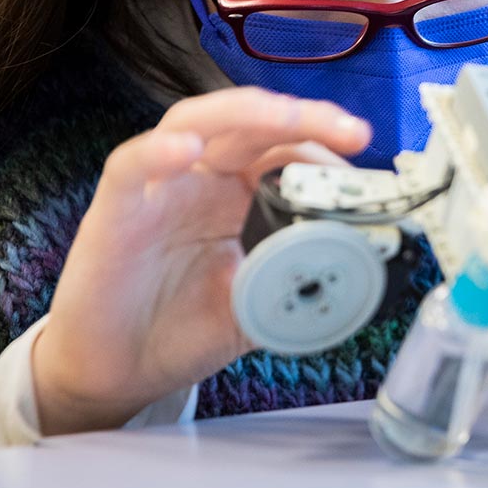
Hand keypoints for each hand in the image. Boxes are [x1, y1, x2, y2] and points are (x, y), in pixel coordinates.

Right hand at [31, 87, 370, 435]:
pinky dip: (158, 151)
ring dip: (245, 114)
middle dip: (306, 118)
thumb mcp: (263, 305)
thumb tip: (365, 267)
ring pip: (195, 120)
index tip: (372, 171)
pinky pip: (130, 166)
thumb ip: (303, 279)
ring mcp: (159, 188)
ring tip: (288, 118)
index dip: (330, 150)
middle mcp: (203, 178)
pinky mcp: (114, 211)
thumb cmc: (186, 329)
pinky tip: (189, 149)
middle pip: (253, 123)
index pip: (288, 148)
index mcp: (241, 194)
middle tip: (353, 132)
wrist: (122, 373)